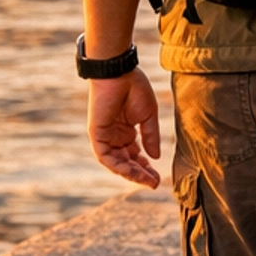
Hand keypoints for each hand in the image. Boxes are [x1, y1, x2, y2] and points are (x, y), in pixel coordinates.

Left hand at [87, 69, 161, 186]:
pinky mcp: (97, 135)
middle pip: (127, 162)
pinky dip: (118, 166)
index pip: (135, 155)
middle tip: (154, 182)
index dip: (146, 166)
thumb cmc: (134, 88)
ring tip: (147, 180)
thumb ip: (151, 136)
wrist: (119, 72)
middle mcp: (115, 136)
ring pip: (116, 163)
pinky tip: (132, 171)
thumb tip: (156, 157)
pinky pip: (106, 157)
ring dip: (131, 173)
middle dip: (140, 174)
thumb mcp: (148, 116)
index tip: (158, 176)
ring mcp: (105, 136)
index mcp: (126, 131)